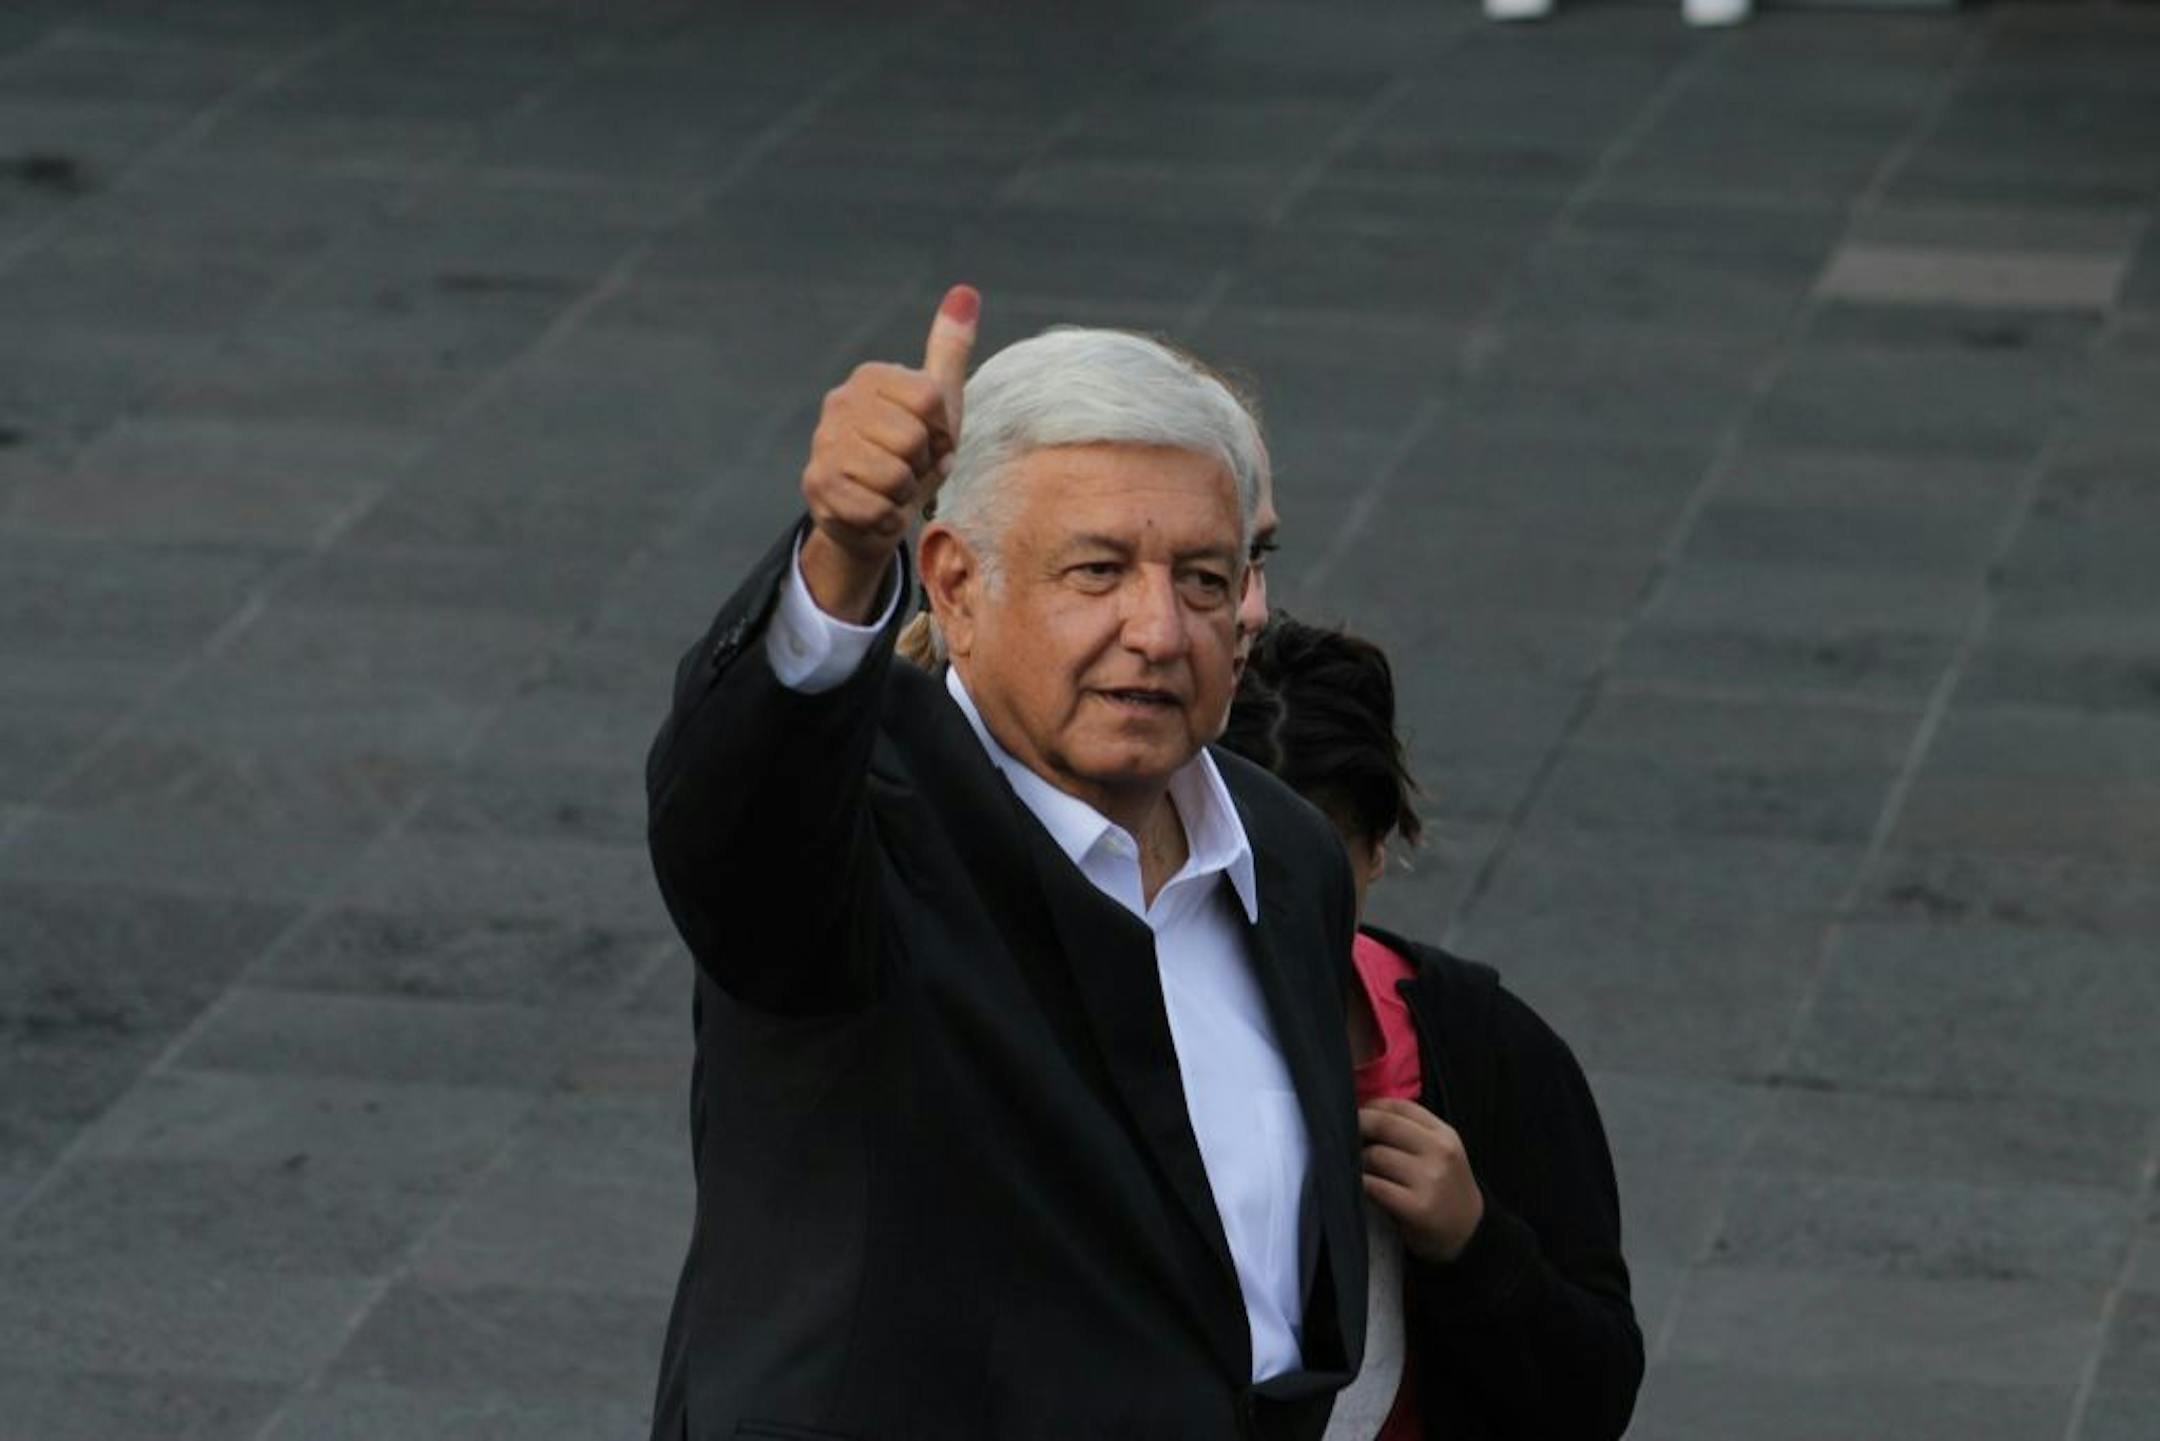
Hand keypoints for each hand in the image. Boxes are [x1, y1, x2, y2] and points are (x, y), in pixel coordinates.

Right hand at [799, 284, 978, 619]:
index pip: (930, 399)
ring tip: (893, 489)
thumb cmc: (910, 454)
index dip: (942, 430)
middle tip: (910, 468)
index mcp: (871, 377)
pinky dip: (887, 519)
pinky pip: (875, 508)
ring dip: (904, 495)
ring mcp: (824, 443)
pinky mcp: (817, 486)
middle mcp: (840, 402)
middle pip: (913, 439)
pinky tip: (876, 510)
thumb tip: (966, 292)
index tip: (932, 440)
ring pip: (894, 476)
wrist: (871, 515)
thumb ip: (950, 348)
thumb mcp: (939, 403)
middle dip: (922, 466)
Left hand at [1359, 1097, 1484, 1262]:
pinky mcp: (1416, 1207)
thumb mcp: (1439, 1151)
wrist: (1468, 1231)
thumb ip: (1410, 1130)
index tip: (1355, 1114)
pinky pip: (1374, 1185)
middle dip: (1358, 1126)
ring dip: (1358, 1160)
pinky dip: (1361, 1184)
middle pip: (1384, 1125)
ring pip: (1375, 1155)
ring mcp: (1429, 1179)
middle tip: (1342, 1135)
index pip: (1399, 1106)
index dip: (1370, 1106)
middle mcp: (1439, 1152)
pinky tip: (1359, 1186)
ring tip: (1356, 1167)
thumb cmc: (1444, 1187)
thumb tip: (1362, 1111)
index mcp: (1444, 1134)